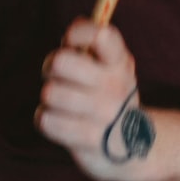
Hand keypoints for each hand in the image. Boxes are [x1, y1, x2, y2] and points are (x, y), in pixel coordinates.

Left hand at [36, 18, 151, 180]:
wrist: (133, 148)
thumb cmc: (108, 97)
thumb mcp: (109, 67)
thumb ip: (92, 45)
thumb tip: (73, 32)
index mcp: (120, 63)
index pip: (101, 35)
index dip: (78, 33)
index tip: (71, 41)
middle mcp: (115, 87)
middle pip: (61, 62)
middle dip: (50, 67)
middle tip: (58, 76)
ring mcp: (104, 115)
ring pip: (50, 92)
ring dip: (49, 97)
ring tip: (62, 103)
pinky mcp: (88, 139)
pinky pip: (46, 120)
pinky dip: (46, 120)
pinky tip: (60, 121)